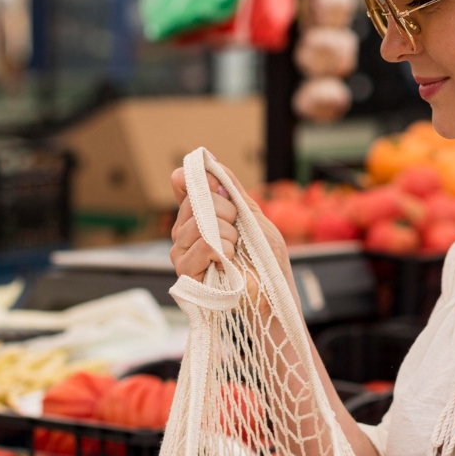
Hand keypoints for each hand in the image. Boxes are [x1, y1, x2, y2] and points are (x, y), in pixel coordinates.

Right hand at [168, 165, 297, 286]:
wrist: (273, 293)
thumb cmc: (266, 259)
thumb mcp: (252, 215)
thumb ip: (232, 190)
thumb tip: (210, 162)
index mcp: (197, 216)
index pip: (185, 184)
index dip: (200, 180)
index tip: (222, 190)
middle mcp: (183, 234)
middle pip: (195, 201)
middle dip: (226, 211)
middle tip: (238, 233)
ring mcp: (181, 254)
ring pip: (199, 223)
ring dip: (228, 234)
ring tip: (235, 250)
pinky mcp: (185, 274)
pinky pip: (203, 244)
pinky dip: (223, 249)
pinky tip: (229, 260)